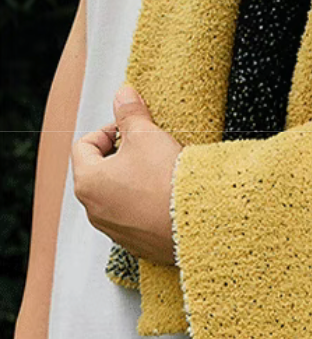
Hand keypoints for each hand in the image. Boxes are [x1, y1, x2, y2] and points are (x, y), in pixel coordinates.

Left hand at [71, 84, 181, 265]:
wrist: (200, 221)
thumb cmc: (167, 181)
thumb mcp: (147, 136)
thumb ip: (129, 113)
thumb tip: (123, 94)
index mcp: (88, 182)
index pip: (84, 145)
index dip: (108, 130)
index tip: (131, 129)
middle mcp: (94, 211)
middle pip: (99, 172)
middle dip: (121, 157)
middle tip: (147, 149)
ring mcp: (115, 231)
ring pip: (117, 197)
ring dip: (133, 182)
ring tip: (159, 174)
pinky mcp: (138, 245)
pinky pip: (135, 219)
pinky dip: (145, 206)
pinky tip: (166, 198)